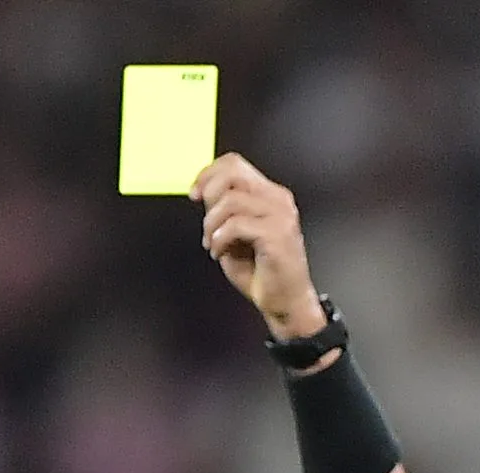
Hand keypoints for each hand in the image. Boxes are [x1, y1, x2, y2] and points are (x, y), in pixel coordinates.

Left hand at [192, 154, 327, 343]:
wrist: (284, 302)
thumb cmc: (262, 271)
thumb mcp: (235, 231)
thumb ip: (224, 208)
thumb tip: (204, 189)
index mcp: (271, 195)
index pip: (234, 163)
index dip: (207, 173)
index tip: (194, 194)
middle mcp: (279, 201)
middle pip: (232, 173)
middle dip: (209, 194)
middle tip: (204, 219)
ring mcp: (281, 217)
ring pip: (230, 201)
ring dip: (211, 224)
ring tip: (211, 242)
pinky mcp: (277, 236)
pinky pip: (235, 225)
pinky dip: (219, 239)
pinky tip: (219, 252)